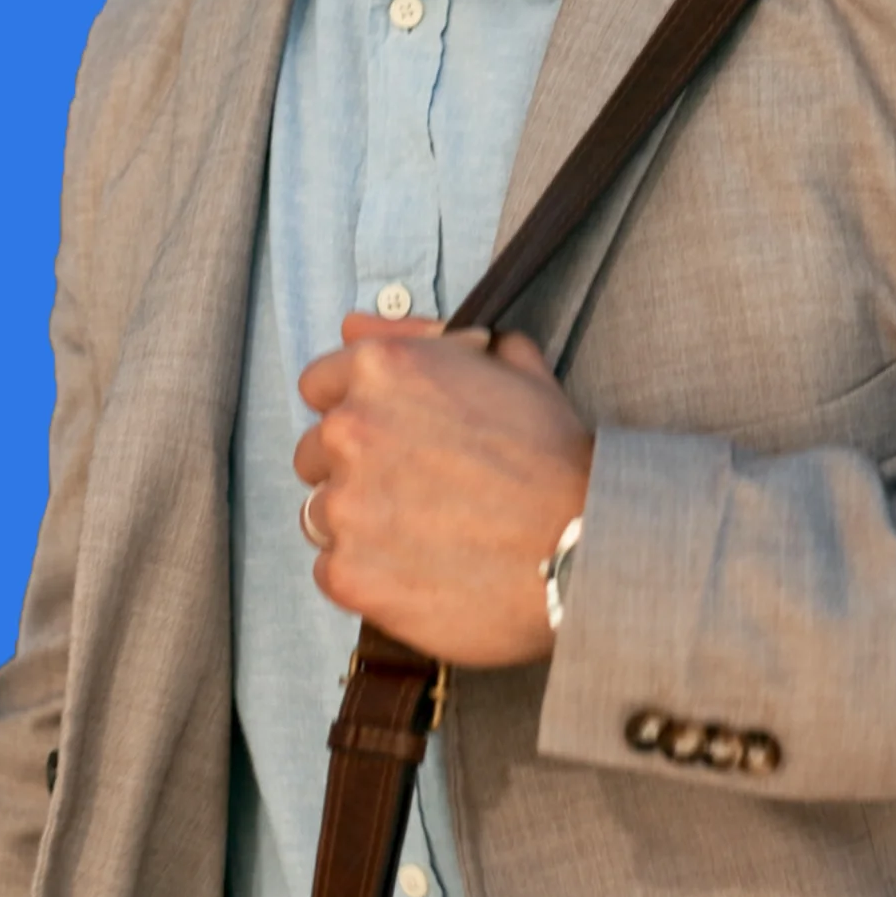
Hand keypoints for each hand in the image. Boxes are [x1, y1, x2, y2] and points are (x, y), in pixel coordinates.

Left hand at [294, 312, 592, 667]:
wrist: (580, 542)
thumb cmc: (550, 451)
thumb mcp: (507, 362)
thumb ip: (423, 336)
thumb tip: (355, 324)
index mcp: (382, 369)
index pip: (320, 383)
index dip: (356, 405)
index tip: (389, 431)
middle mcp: (350, 429)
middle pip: (314, 451)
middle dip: (355, 465)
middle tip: (416, 486)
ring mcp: (343, 504)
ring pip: (319, 511)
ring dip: (358, 519)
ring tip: (421, 531)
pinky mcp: (346, 572)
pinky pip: (332, 568)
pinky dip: (368, 571)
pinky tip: (420, 567)